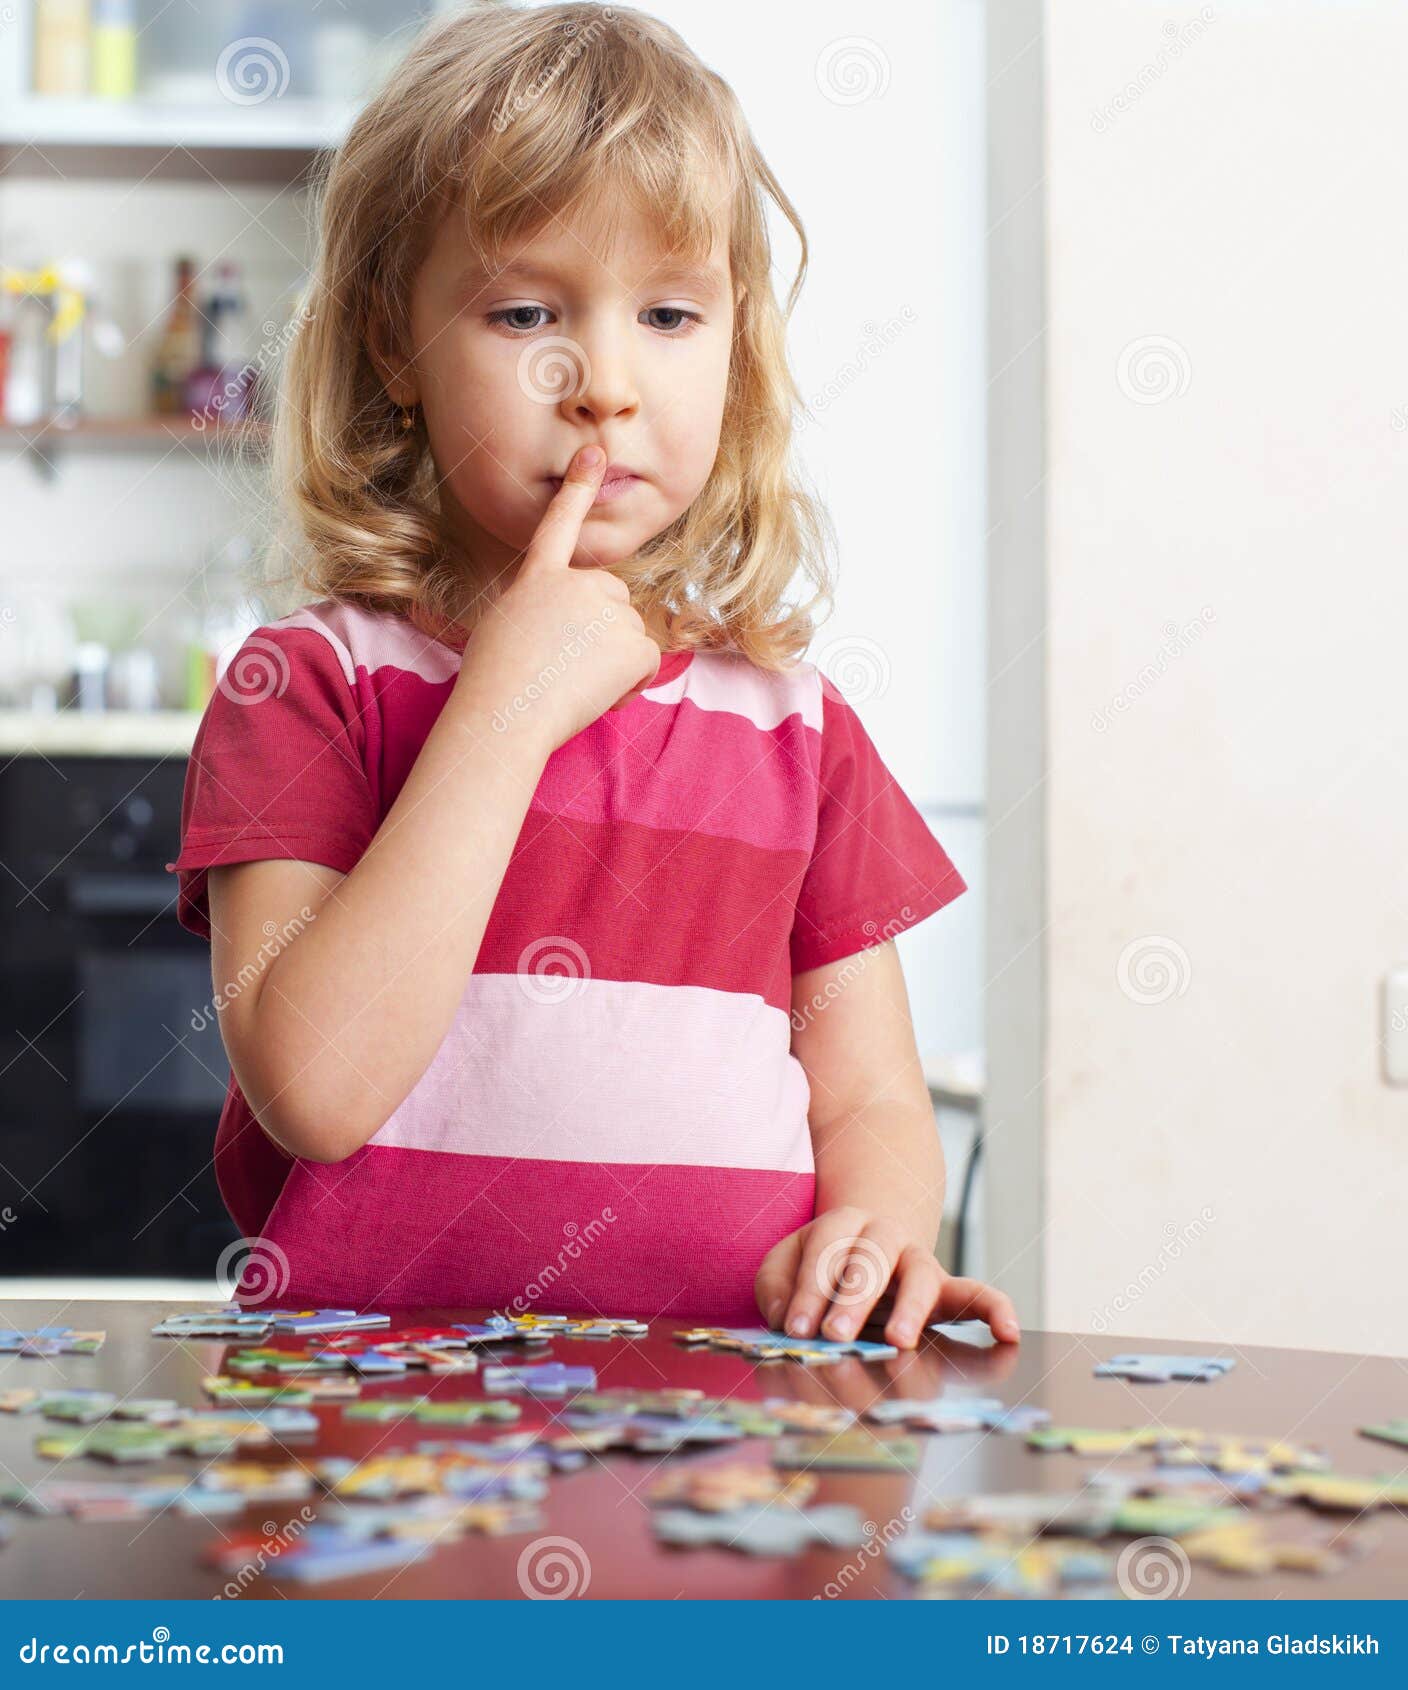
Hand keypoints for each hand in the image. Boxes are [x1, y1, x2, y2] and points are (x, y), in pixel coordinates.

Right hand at [457, 445, 663, 753]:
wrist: (505, 712)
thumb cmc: (494, 685)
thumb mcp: (504, 629)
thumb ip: (540, 613)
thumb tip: (566, 636)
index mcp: (539, 578)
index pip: (559, 525)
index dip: (578, 489)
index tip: (595, 453)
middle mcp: (578, 583)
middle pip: (611, 601)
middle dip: (599, 633)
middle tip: (563, 666)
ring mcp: (608, 610)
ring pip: (628, 635)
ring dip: (611, 664)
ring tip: (571, 684)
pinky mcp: (633, 642)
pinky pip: (647, 662)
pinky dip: (630, 684)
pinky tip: (599, 694)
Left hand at [753, 1206, 1020, 1350]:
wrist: (869, 1237)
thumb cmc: (822, 1264)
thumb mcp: (787, 1264)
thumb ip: (777, 1287)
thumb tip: (785, 1320)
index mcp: (842, 1225)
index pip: (825, 1251)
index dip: (808, 1289)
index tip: (795, 1327)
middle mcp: (885, 1237)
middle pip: (872, 1259)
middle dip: (852, 1297)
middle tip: (835, 1334)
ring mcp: (919, 1261)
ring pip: (921, 1274)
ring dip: (910, 1308)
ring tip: (898, 1340)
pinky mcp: (945, 1289)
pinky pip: (978, 1293)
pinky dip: (996, 1308)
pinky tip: (1009, 1332)